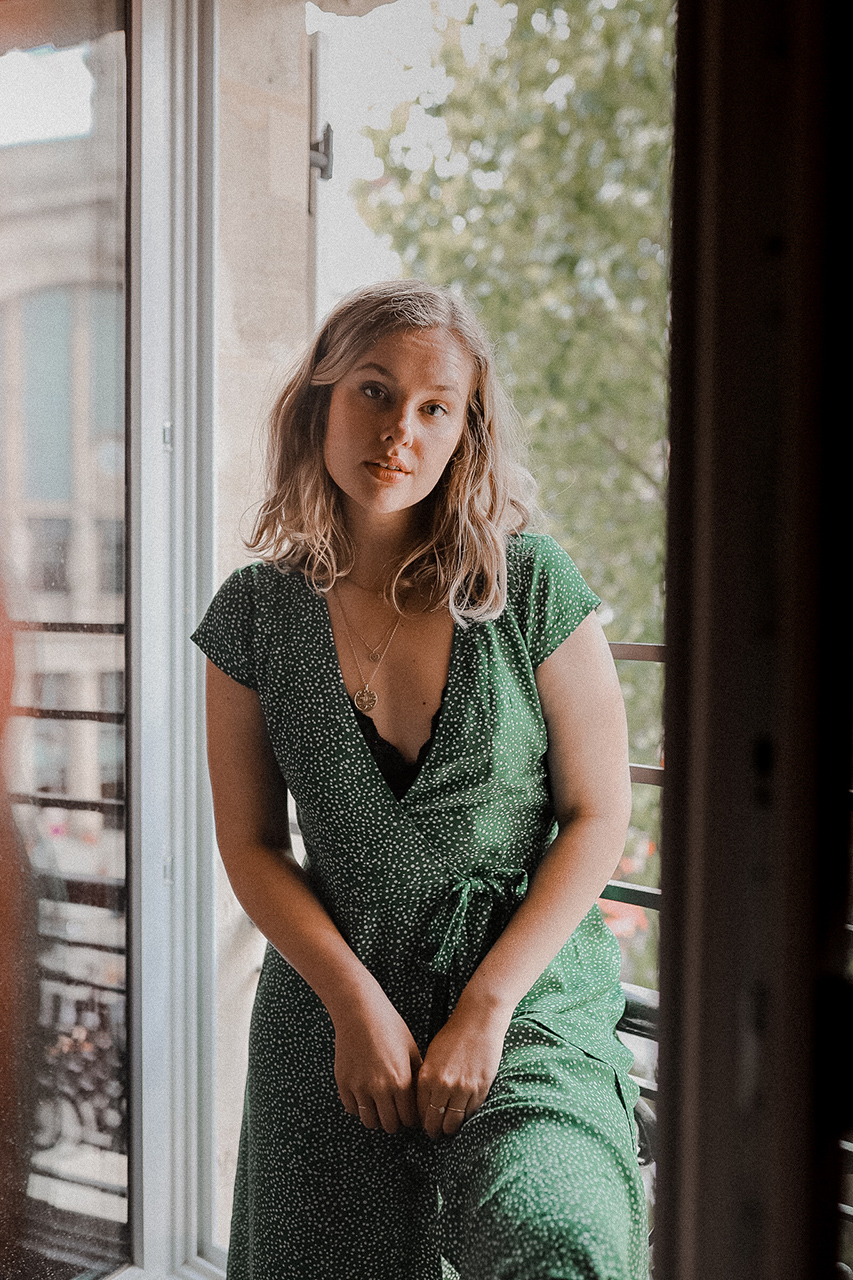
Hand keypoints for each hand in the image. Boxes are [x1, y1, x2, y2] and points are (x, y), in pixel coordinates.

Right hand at [332, 989, 422, 1133]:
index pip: (409, 1118)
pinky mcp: (344, 1083)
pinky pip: (352, 1109)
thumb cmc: (388, 1025)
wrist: (359, 1012)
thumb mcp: (411, 1048)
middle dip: (396, 1122)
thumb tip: (422, 1092)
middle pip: (390, 1125)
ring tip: (380, 1108)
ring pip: (369, 1122)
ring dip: (377, 1118)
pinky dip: (359, 1108)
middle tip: (396, 1114)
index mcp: (401, 1081)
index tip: (410, 1116)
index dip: (412, 1120)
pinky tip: (365, 1097)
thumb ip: (417, 1074)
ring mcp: (359, 1088)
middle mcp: (380, 1089)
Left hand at [417, 1002, 509, 1138]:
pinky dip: (466, 1117)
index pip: (420, 1111)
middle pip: (434, 1121)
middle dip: (434, 1130)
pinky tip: (463, 1115)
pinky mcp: (480, 1090)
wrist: (478, 1021)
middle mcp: (443, 1086)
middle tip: (435, 1132)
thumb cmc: (454, 1035)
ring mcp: (462, 1090)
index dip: (421, 1121)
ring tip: (449, 1128)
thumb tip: (423, 1101)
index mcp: (427, 1076)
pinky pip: (470, 1113)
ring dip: (450, 1128)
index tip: (424, 1124)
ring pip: (453, 1123)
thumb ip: (427, 1078)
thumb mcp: (431, 1055)